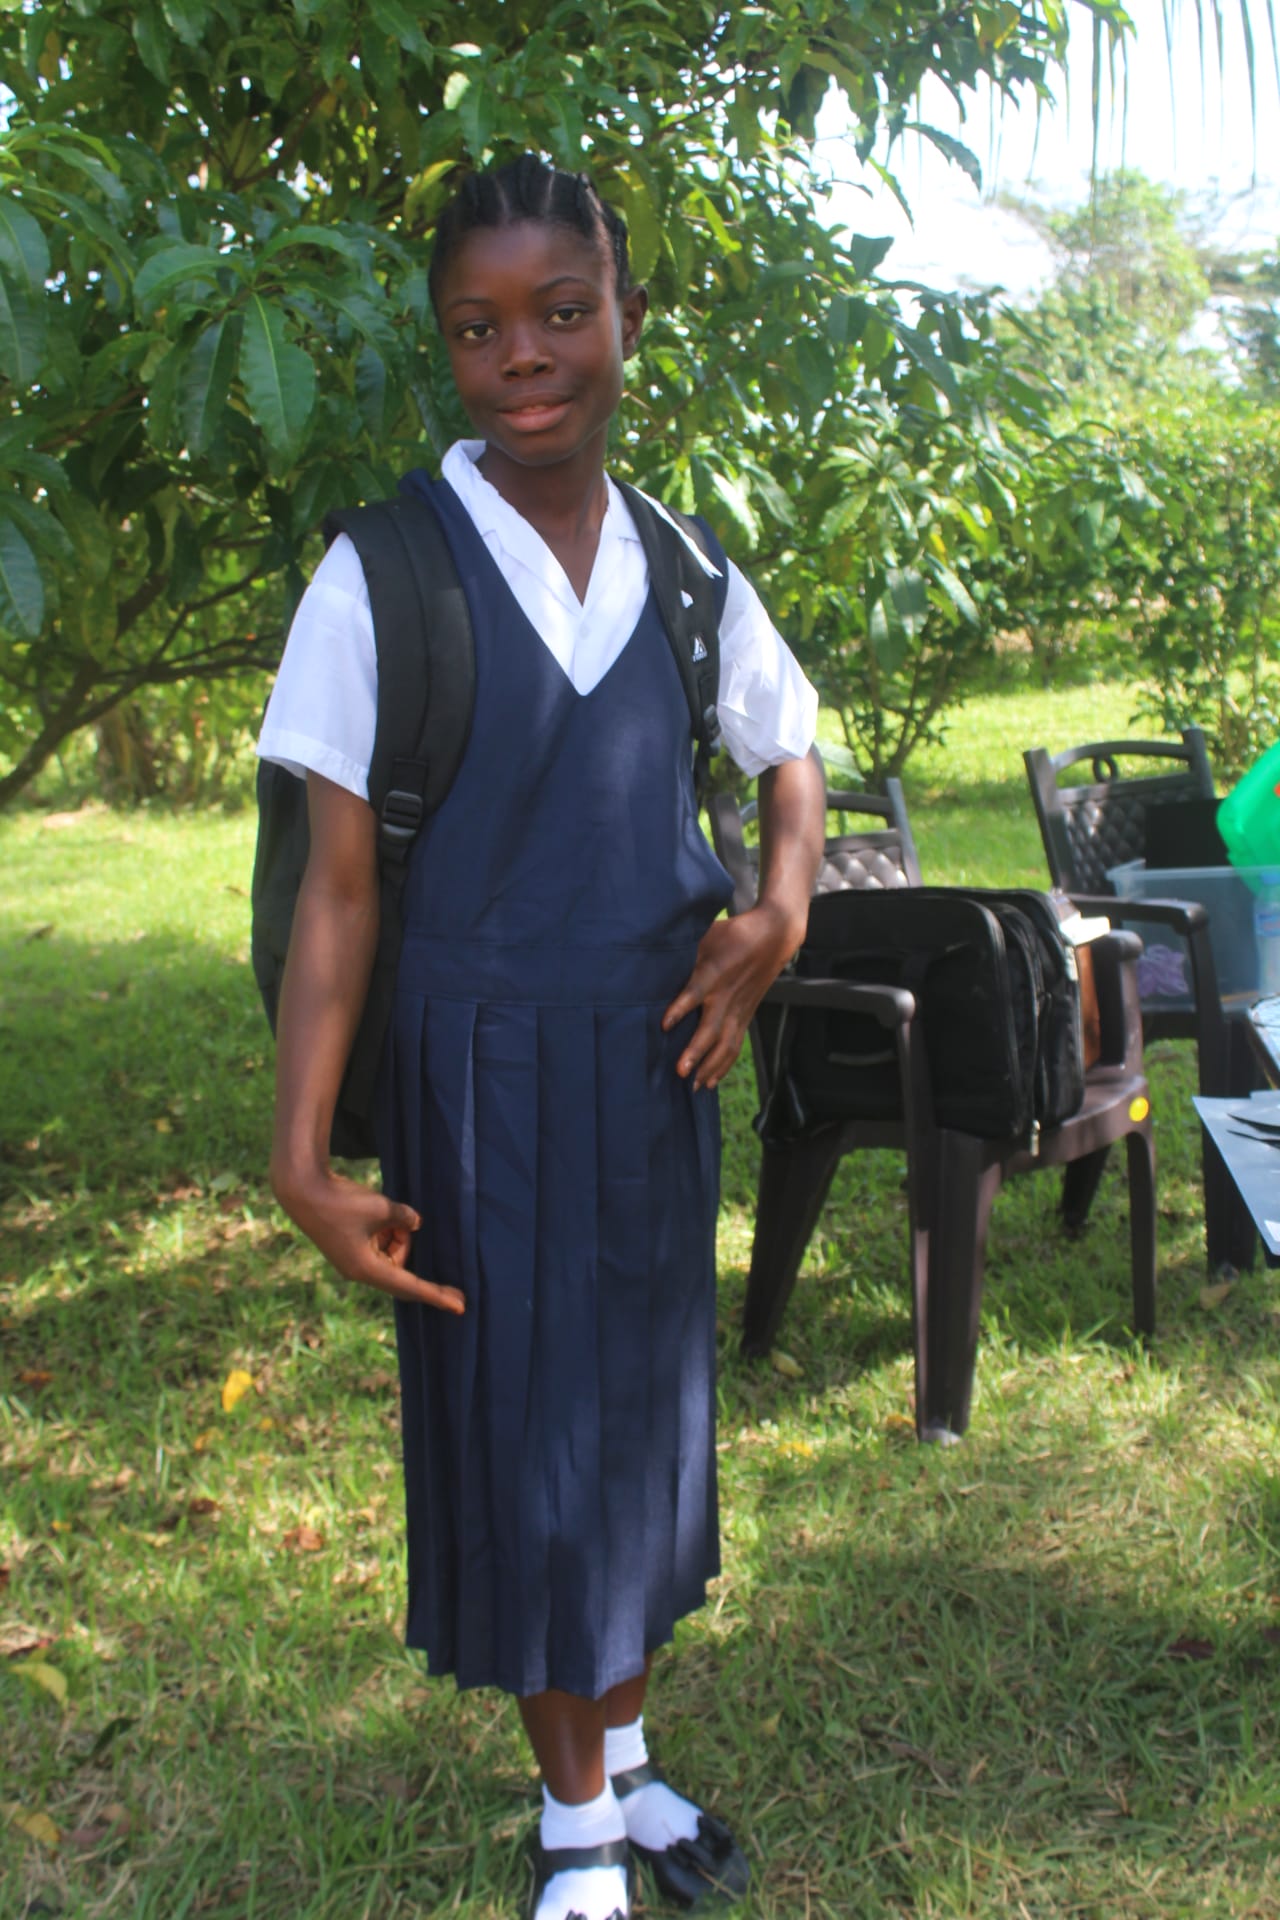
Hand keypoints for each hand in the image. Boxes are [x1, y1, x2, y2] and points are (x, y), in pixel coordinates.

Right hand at [270, 1161, 464, 1312]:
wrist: (303, 1190)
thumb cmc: (341, 1202)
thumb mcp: (381, 1208)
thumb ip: (404, 1219)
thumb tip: (416, 1224)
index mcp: (367, 1269)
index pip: (410, 1286)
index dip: (436, 1294)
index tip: (460, 1305)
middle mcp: (360, 1271)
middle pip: (401, 1269)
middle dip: (410, 1249)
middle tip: (416, 1234)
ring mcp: (353, 1260)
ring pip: (391, 1255)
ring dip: (397, 1236)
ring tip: (387, 1213)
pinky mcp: (349, 1248)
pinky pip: (379, 1246)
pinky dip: (387, 1231)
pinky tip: (382, 1214)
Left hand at [662, 901, 803, 1090]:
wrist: (774, 936)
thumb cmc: (732, 934)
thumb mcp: (705, 935)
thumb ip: (682, 951)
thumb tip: (648, 958)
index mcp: (714, 972)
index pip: (696, 992)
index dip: (681, 1008)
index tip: (665, 1024)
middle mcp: (726, 994)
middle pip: (712, 1027)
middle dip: (696, 1051)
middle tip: (681, 1071)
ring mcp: (739, 1008)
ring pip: (726, 1043)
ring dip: (710, 1066)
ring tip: (694, 1085)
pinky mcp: (745, 1016)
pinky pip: (734, 1045)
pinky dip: (723, 1065)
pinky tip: (711, 1081)